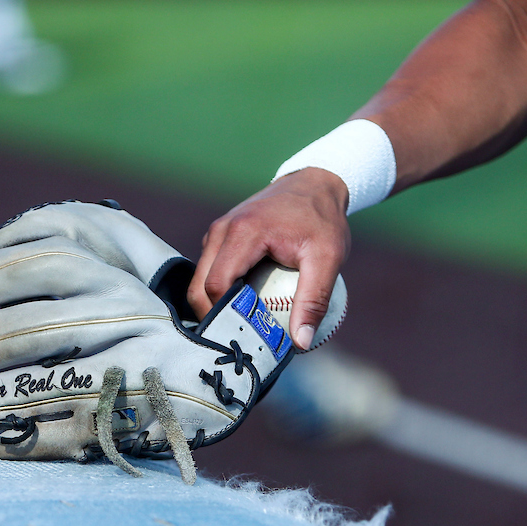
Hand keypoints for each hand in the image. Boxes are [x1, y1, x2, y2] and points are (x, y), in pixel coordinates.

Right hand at [188, 167, 349, 349]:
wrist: (315, 183)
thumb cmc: (323, 220)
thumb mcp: (328, 258)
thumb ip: (315, 299)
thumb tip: (300, 342)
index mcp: (242, 233)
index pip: (215, 285)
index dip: (223, 316)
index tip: (244, 338)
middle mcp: (221, 231)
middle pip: (198, 286)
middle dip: (213, 317)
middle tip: (238, 340)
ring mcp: (218, 232)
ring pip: (201, 280)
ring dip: (216, 306)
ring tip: (242, 329)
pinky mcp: (221, 237)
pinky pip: (212, 271)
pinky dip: (222, 292)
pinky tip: (245, 310)